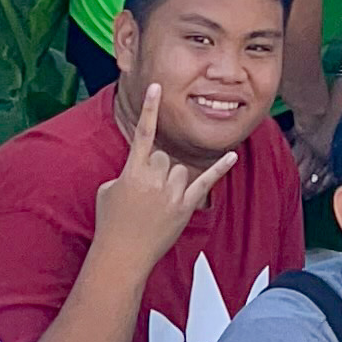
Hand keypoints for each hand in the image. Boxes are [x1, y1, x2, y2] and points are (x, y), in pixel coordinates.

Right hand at [90, 75, 242, 283]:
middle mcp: (154, 179)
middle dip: (156, 171)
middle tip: (145, 194)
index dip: (150, 109)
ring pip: (180, 170)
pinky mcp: (186, 206)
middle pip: (165, 157)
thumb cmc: (111, 223)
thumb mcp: (108, 190)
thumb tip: (141, 169)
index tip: (156, 87)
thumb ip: (127, 172)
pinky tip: (233, 155)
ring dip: (171, 182)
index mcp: (132, 171)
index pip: (143, 133)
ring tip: (157, 204)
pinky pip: (206, 182)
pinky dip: (220, 168)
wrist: (121, 255)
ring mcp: (171, 193)